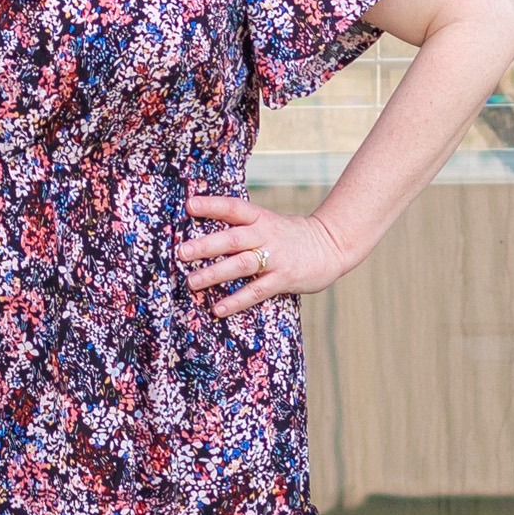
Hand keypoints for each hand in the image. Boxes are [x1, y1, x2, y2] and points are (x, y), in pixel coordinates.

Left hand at [176, 195, 350, 317]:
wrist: (331, 245)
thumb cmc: (291, 235)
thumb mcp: (269, 222)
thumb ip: (243, 226)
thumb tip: (205, 233)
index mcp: (260, 218)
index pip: (233, 208)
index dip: (212, 206)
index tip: (189, 206)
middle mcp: (266, 235)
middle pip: (232, 238)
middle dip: (206, 245)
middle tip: (181, 252)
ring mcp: (276, 258)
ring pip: (241, 265)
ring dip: (215, 274)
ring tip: (192, 282)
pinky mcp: (284, 279)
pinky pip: (256, 291)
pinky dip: (236, 300)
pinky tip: (218, 308)